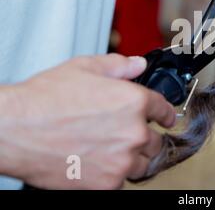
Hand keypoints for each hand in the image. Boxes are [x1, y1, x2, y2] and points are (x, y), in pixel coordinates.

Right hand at [0, 54, 175, 188]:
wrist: (15, 130)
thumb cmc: (45, 100)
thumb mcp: (85, 67)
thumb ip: (119, 66)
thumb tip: (138, 64)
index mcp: (134, 101)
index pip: (164, 109)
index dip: (166, 113)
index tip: (166, 119)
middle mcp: (133, 132)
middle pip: (156, 141)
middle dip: (147, 137)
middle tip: (130, 135)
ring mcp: (121, 160)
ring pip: (143, 164)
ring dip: (135, 158)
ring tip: (116, 151)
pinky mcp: (106, 183)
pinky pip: (122, 181)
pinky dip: (115, 174)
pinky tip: (99, 163)